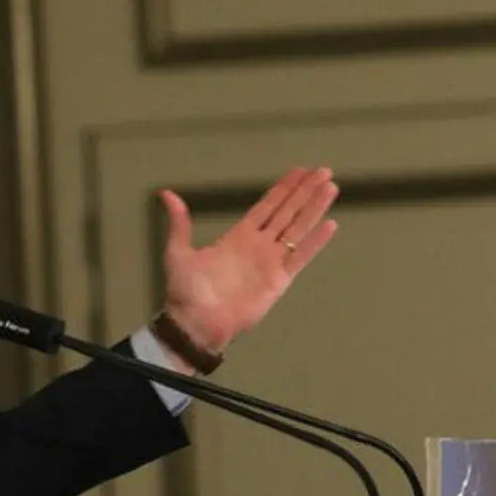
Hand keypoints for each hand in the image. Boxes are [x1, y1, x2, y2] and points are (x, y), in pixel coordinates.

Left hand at [158, 167, 338, 353]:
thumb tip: (165, 194)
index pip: (267, 206)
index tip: (299, 171)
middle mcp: (258, 246)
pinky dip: (315, 241)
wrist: (196, 324)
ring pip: (298, 228)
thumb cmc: (185, 292)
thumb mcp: (178, 252)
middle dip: (305, 191)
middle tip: (323, 171)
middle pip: (287, 212)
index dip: (283, 188)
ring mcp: (270, 262)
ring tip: (330, 187)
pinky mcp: (278, 281)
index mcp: (237, 237)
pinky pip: (300, 256)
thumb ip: (179, 223)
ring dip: (314, 208)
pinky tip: (330, 224)